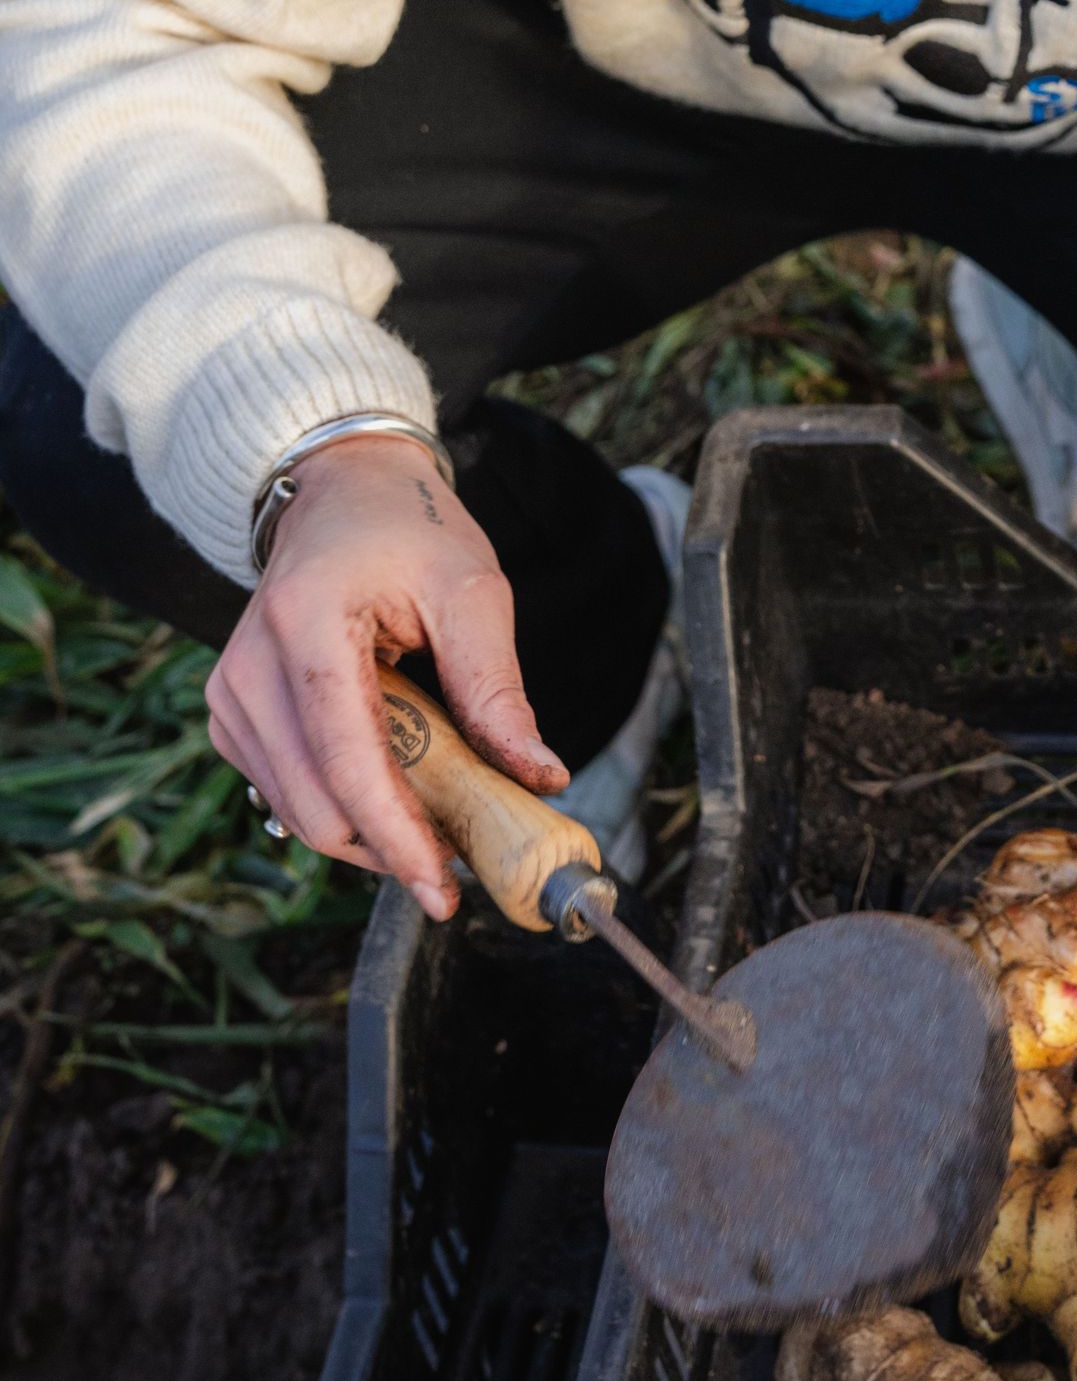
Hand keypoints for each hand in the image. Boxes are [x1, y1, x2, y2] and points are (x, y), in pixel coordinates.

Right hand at [203, 434, 566, 918]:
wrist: (343, 492)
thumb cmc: (409, 530)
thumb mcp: (472, 589)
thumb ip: (498, 688)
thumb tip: (540, 777)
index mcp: (306, 623)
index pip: (347, 759)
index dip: (395, 835)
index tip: (442, 888)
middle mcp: (249, 666)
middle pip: (316, 803)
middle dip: (390, 844)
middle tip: (465, 849)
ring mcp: (230, 694)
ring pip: (297, 812)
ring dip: (368, 832)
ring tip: (437, 813)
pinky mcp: (232, 715)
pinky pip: (285, 793)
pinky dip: (341, 808)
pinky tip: (392, 788)